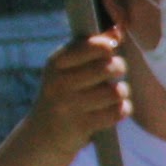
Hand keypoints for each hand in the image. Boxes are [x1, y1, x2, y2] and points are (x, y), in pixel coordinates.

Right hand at [20, 32, 131, 156]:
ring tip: (114, 93)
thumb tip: (118, 30)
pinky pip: (117, 112)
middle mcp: (59, 83)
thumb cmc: (64, 93)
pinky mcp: (81, 126)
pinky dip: (122, 109)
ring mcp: (69, 106)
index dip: (108, 46)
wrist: (43, 135)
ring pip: (116, 91)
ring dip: (121, 92)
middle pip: (108, 67)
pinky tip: (114, 109)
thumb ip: (92, 47)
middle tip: (115, 72)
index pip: (93, 45)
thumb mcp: (68, 68)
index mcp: (56, 63)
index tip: (110, 49)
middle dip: (119, 67)